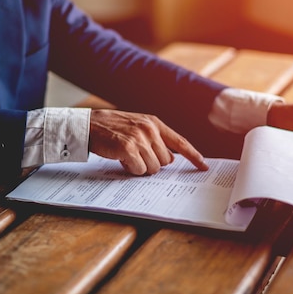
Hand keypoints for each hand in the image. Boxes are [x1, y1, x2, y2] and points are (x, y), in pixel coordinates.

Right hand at [89, 109, 208, 174]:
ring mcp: (139, 138)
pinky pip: (139, 170)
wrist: (88, 125)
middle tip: (135, 156)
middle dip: (152, 163)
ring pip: (153, 168)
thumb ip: (154, 139)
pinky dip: (130, 169)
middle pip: (165, 162)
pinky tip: (121, 159)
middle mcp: (150, 129)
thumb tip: (170, 159)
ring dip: (140, 167)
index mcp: (154, 123)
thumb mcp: (137, 126)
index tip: (204, 166)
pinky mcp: (128, 148)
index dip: (193, 156)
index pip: (180, 142)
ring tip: (126, 156)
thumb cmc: (112, 129)